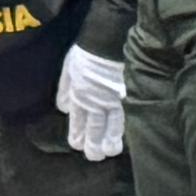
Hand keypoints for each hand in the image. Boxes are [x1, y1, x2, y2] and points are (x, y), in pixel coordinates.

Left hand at [56, 47, 127, 162]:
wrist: (108, 39)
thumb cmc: (88, 51)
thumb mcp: (69, 68)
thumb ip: (65, 89)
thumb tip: (64, 108)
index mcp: (80, 95)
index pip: (79, 120)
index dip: (78, 133)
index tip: (77, 145)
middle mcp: (96, 101)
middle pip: (95, 126)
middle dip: (94, 142)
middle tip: (96, 156)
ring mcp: (114, 99)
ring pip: (113, 124)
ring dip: (111, 139)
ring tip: (111, 152)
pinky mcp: (130, 94)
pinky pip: (127, 113)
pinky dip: (127, 124)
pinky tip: (130, 133)